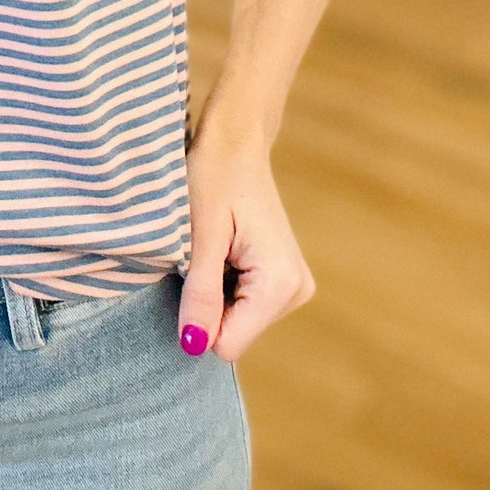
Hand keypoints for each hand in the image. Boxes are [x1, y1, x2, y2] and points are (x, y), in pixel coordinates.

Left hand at [175, 119, 314, 361]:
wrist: (237, 142)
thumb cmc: (214, 177)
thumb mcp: (200, 236)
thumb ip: (201, 294)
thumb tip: (194, 347)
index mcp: (280, 283)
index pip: (228, 344)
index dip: (198, 318)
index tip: (192, 273)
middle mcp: (297, 291)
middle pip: (234, 333)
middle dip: (209, 302)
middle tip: (204, 254)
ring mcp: (295, 286)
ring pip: (237, 321)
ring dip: (216, 291)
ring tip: (215, 247)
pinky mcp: (285, 279)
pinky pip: (244, 304)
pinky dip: (225, 283)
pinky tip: (224, 249)